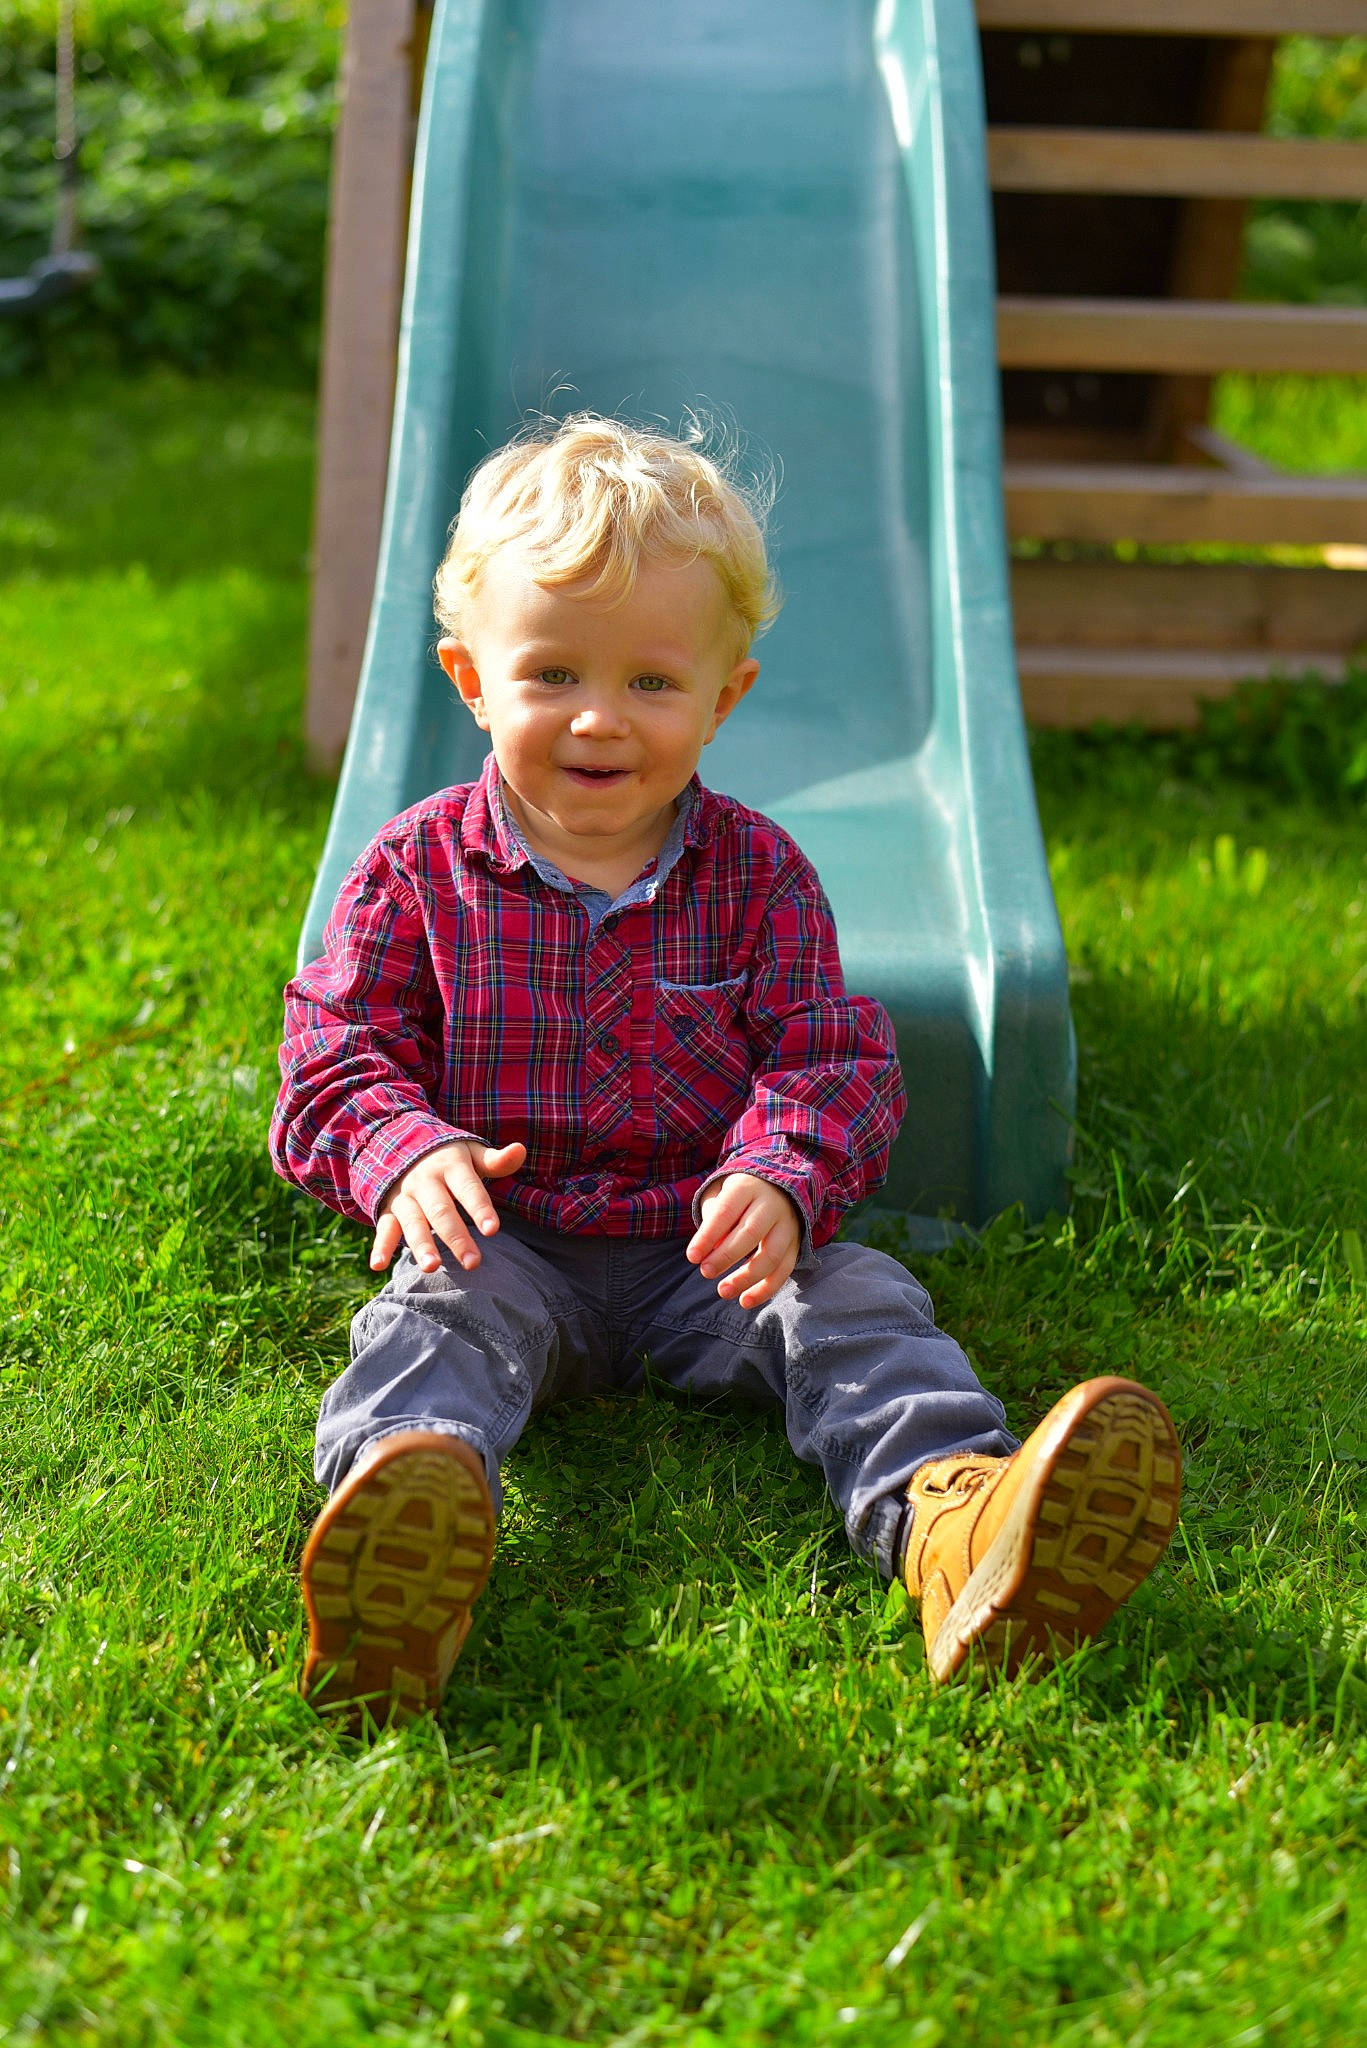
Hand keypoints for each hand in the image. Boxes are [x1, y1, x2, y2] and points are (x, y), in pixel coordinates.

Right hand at [371, 1139, 527, 1274]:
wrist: (398, 1143)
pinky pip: (383, 1228)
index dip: (479, 1208)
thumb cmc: (448, 1158)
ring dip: (420, 1245)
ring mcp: (405, 1196)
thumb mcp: (470, 1153)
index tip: (493, 1230)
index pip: (468, 1188)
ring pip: (413, 1222)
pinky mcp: (389, 1210)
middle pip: (441, 1211)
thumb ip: (495, 1160)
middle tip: (473, 1263)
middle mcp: (425, 1181)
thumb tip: (520, 1150)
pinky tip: (378, 1266)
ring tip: (431, 1267)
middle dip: (456, 1237)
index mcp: (450, 1166)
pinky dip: (379, 1247)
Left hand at [686, 1172, 800, 1309]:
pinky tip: (746, 1301)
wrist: (777, 1187)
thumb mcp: (721, 1195)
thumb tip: (713, 1248)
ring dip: (747, 1277)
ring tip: (723, 1291)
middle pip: (750, 1233)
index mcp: (747, 1188)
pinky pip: (784, 1269)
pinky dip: (766, 1289)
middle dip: (726, 1256)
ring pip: (771, 1255)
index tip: (692, 1257)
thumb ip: (713, 1216)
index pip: (726, 1212)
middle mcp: (771, 1205)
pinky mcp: (795, 1244)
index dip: (708, 1236)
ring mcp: (787, 1225)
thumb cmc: (738, 1197)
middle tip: (706, 1272)